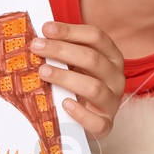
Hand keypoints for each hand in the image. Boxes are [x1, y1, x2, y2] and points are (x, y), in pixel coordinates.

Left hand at [31, 22, 125, 138]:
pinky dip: (80, 113)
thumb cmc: (80, 84)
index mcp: (112, 57)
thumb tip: (38, 37)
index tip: (46, 29)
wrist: (90, 118)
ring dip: (66, 78)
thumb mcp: (76, 64)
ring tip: (43, 72)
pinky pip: (96, 121)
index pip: (96, 37)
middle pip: (92, 59)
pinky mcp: (105, 124)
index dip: (70, 31)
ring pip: (94, 87)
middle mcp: (116, 77)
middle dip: (61, 50)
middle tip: (37, 47)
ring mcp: (112, 101)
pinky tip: (64, 104)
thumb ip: (64, 52)